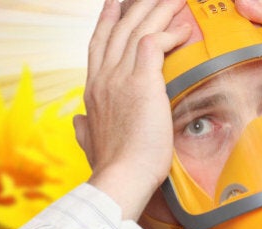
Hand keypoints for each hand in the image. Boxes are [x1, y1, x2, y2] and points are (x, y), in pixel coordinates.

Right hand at [74, 0, 190, 218]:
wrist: (121, 178)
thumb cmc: (113, 166)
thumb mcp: (91, 142)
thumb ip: (85, 128)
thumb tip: (79, 121)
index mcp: (93, 90)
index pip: (99, 45)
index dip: (107, 22)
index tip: (113, 5)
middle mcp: (103, 78)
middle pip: (119, 29)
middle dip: (136, 6)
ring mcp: (120, 78)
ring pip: (137, 29)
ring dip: (157, 9)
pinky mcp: (141, 82)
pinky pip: (154, 43)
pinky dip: (169, 33)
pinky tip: (183, 29)